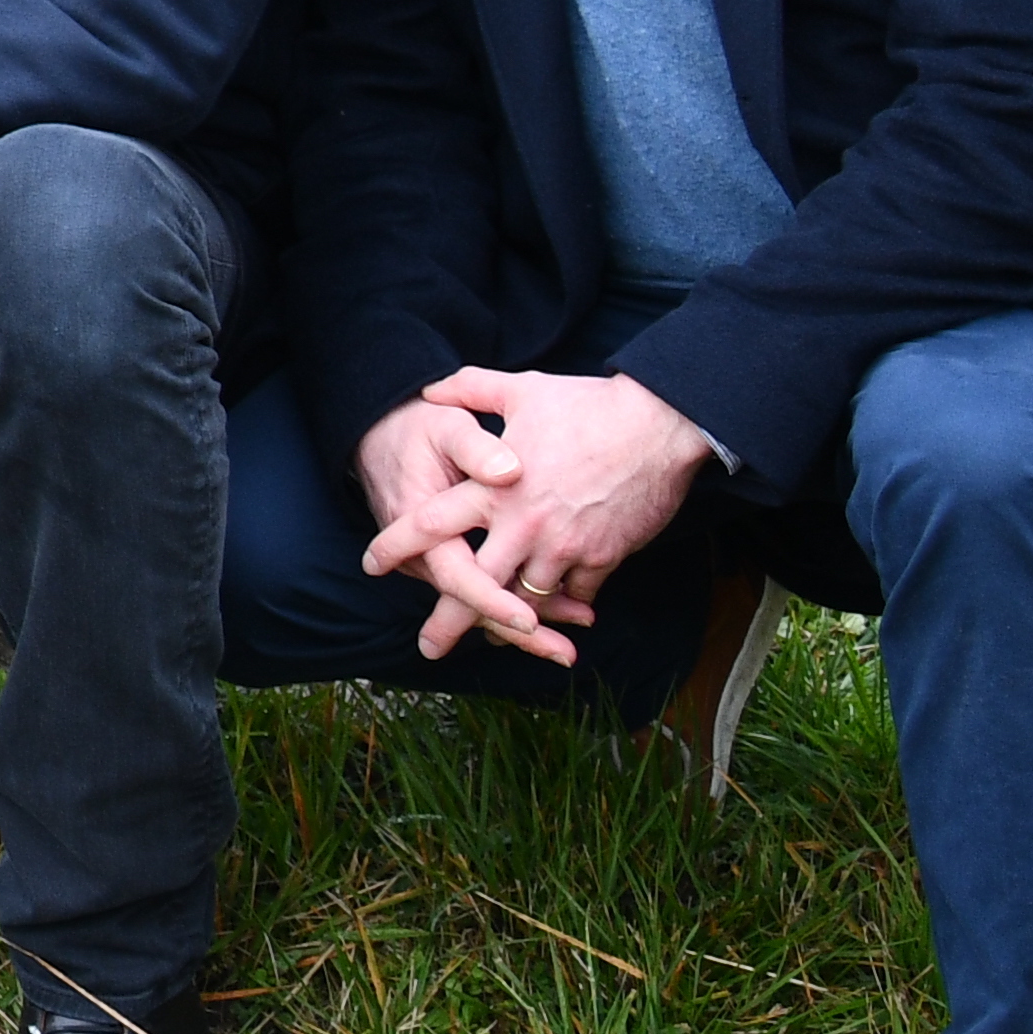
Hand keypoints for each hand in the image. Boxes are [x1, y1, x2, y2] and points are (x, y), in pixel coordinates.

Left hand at [362, 367, 713, 658]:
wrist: (660, 425)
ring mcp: (563, 545)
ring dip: (509, 619)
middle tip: (429, 645)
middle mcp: (523, 524)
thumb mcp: (520, 390)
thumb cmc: (588, 406)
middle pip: (475, 583)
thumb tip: (430, 389)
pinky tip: (552, 614)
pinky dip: (562, 605)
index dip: (397, 545)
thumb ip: (469, 389)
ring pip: (525, 599)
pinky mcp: (602, 557)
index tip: (372, 564)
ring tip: (492, 637)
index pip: (431, 523)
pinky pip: (574, 594)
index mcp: (493, 488)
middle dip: (449, 619)